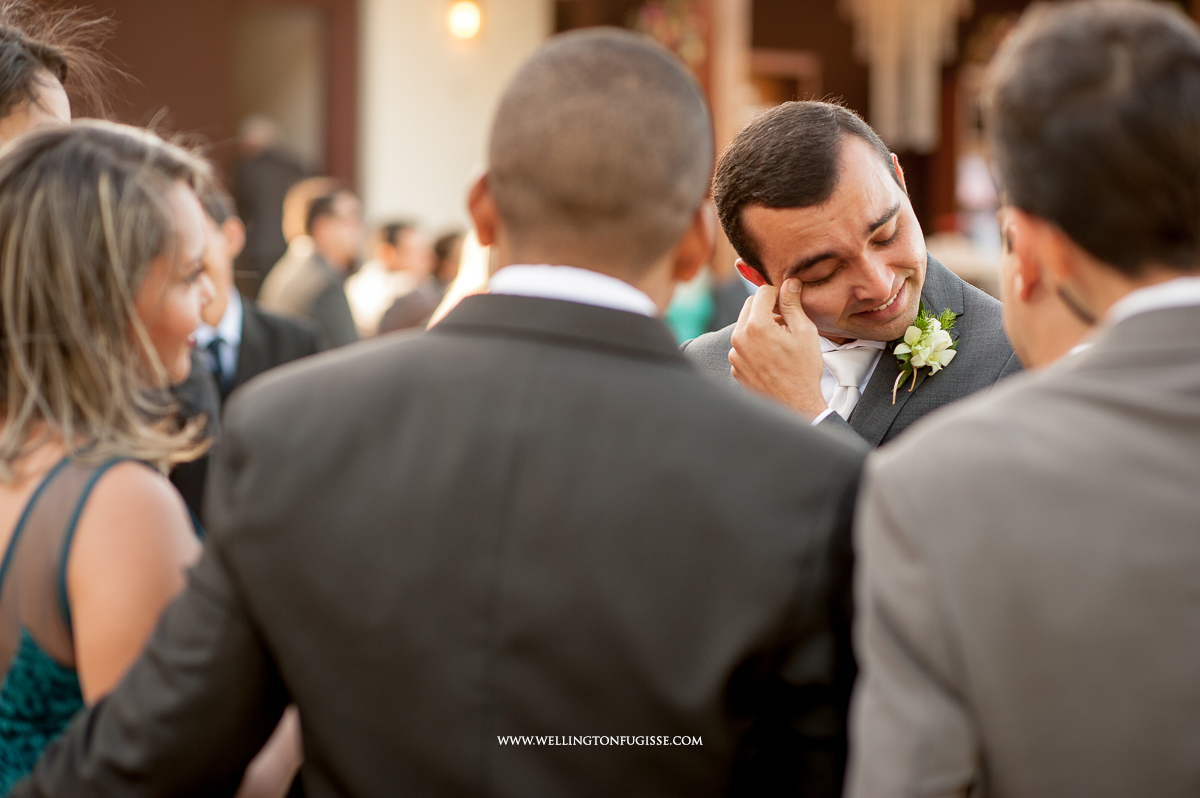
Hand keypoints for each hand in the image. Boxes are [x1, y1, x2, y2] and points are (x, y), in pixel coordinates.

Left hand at [729, 278, 827, 418]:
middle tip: (786, 321)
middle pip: (750, 307)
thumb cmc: (803, 370)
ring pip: (745, 327)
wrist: (795, 404)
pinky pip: (742, 346)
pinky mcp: (735, 367)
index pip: (762, 292)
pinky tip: (771, 356)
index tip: (789, 303)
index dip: (778, 294)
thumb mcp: (804, 332)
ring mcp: (735, 354)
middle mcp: (739, 338)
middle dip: (767, 308)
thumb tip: (790, 282)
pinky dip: (755, 345)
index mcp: (756, 326)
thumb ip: (792, 304)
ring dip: (760, 327)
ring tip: (781, 341)